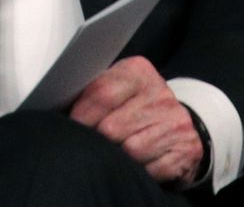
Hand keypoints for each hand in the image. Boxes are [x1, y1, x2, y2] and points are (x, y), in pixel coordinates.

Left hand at [67, 56, 205, 185]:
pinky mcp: (186, 149)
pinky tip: (140, 162)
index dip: (81, 116)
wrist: (177, 126)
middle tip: (97, 140)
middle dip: (99, 139)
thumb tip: (57, 109)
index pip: (102, 94)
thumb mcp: (116, 89)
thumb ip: (93, 93)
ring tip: (118, 150)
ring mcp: (176, 122)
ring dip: (118, 157)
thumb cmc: (134, 107)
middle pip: (111, 128)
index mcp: (139, 72)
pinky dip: (140, 170)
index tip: (73, 126)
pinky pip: (150, 169)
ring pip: (129, 151)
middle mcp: (161, 94)